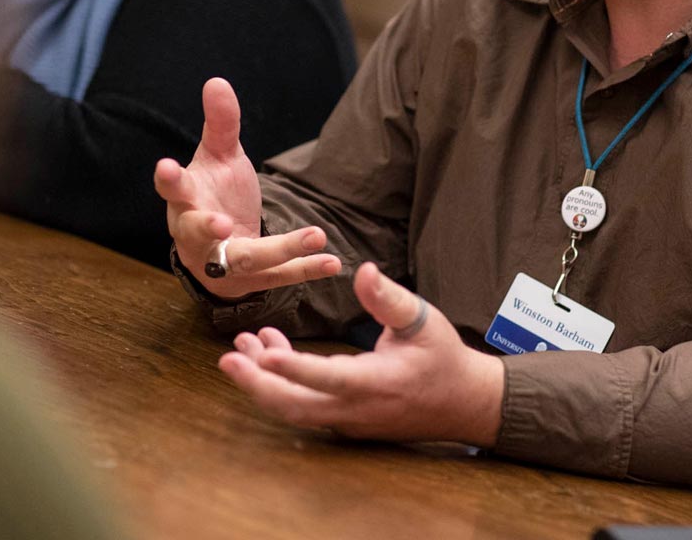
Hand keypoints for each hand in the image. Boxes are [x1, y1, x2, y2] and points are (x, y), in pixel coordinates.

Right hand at [155, 77, 339, 297]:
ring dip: (281, 249)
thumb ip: (220, 123)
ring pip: (246, 259)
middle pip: (199, 232)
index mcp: (185, 201)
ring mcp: (222, 262)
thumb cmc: (213, 192)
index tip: (165, 166)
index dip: (168, 179)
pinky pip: (279, 277)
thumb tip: (216, 81)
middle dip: (209, 228)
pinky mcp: (251, 280)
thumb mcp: (218, 156)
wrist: (219, 245)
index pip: (173, 189)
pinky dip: (306, 269)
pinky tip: (333, 262)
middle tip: (223, 223)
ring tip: (316, 234)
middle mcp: (196, 235)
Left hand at [219, 262, 504, 445]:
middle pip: (296, 406)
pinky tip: (268, 351)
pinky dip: (280, 384)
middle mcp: (357, 409)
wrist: (464, 404)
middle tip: (227, 359)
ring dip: (263, 383)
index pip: (328, 377)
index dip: (294, 367)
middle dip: (258, 384)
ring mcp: (348, 420)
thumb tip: (363, 270)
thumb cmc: (443, 358)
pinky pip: (304, 406)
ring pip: (294, 410)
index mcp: (377, 383)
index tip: (264, 352)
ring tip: (240, 349)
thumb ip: (388, 298)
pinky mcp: (343, 420)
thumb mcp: (422, 320)